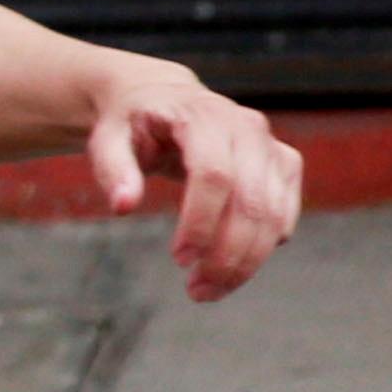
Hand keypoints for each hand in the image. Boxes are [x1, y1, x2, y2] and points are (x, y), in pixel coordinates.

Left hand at [85, 57, 300, 304]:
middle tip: (197, 292)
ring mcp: (270, 146)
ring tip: (209, 290)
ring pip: (273, 213)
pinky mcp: (284, 164)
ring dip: (248, 260)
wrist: (163, 99)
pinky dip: (264, 246)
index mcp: (203, 116)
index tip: (180, 260)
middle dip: (228, 254)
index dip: (201, 221)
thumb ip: (113, 170)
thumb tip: (123, 206)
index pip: (214, 175)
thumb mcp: (107, 139)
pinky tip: (233, 268)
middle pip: (250, 201)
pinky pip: (285, 211)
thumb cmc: (131, 124)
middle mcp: (247, 128)